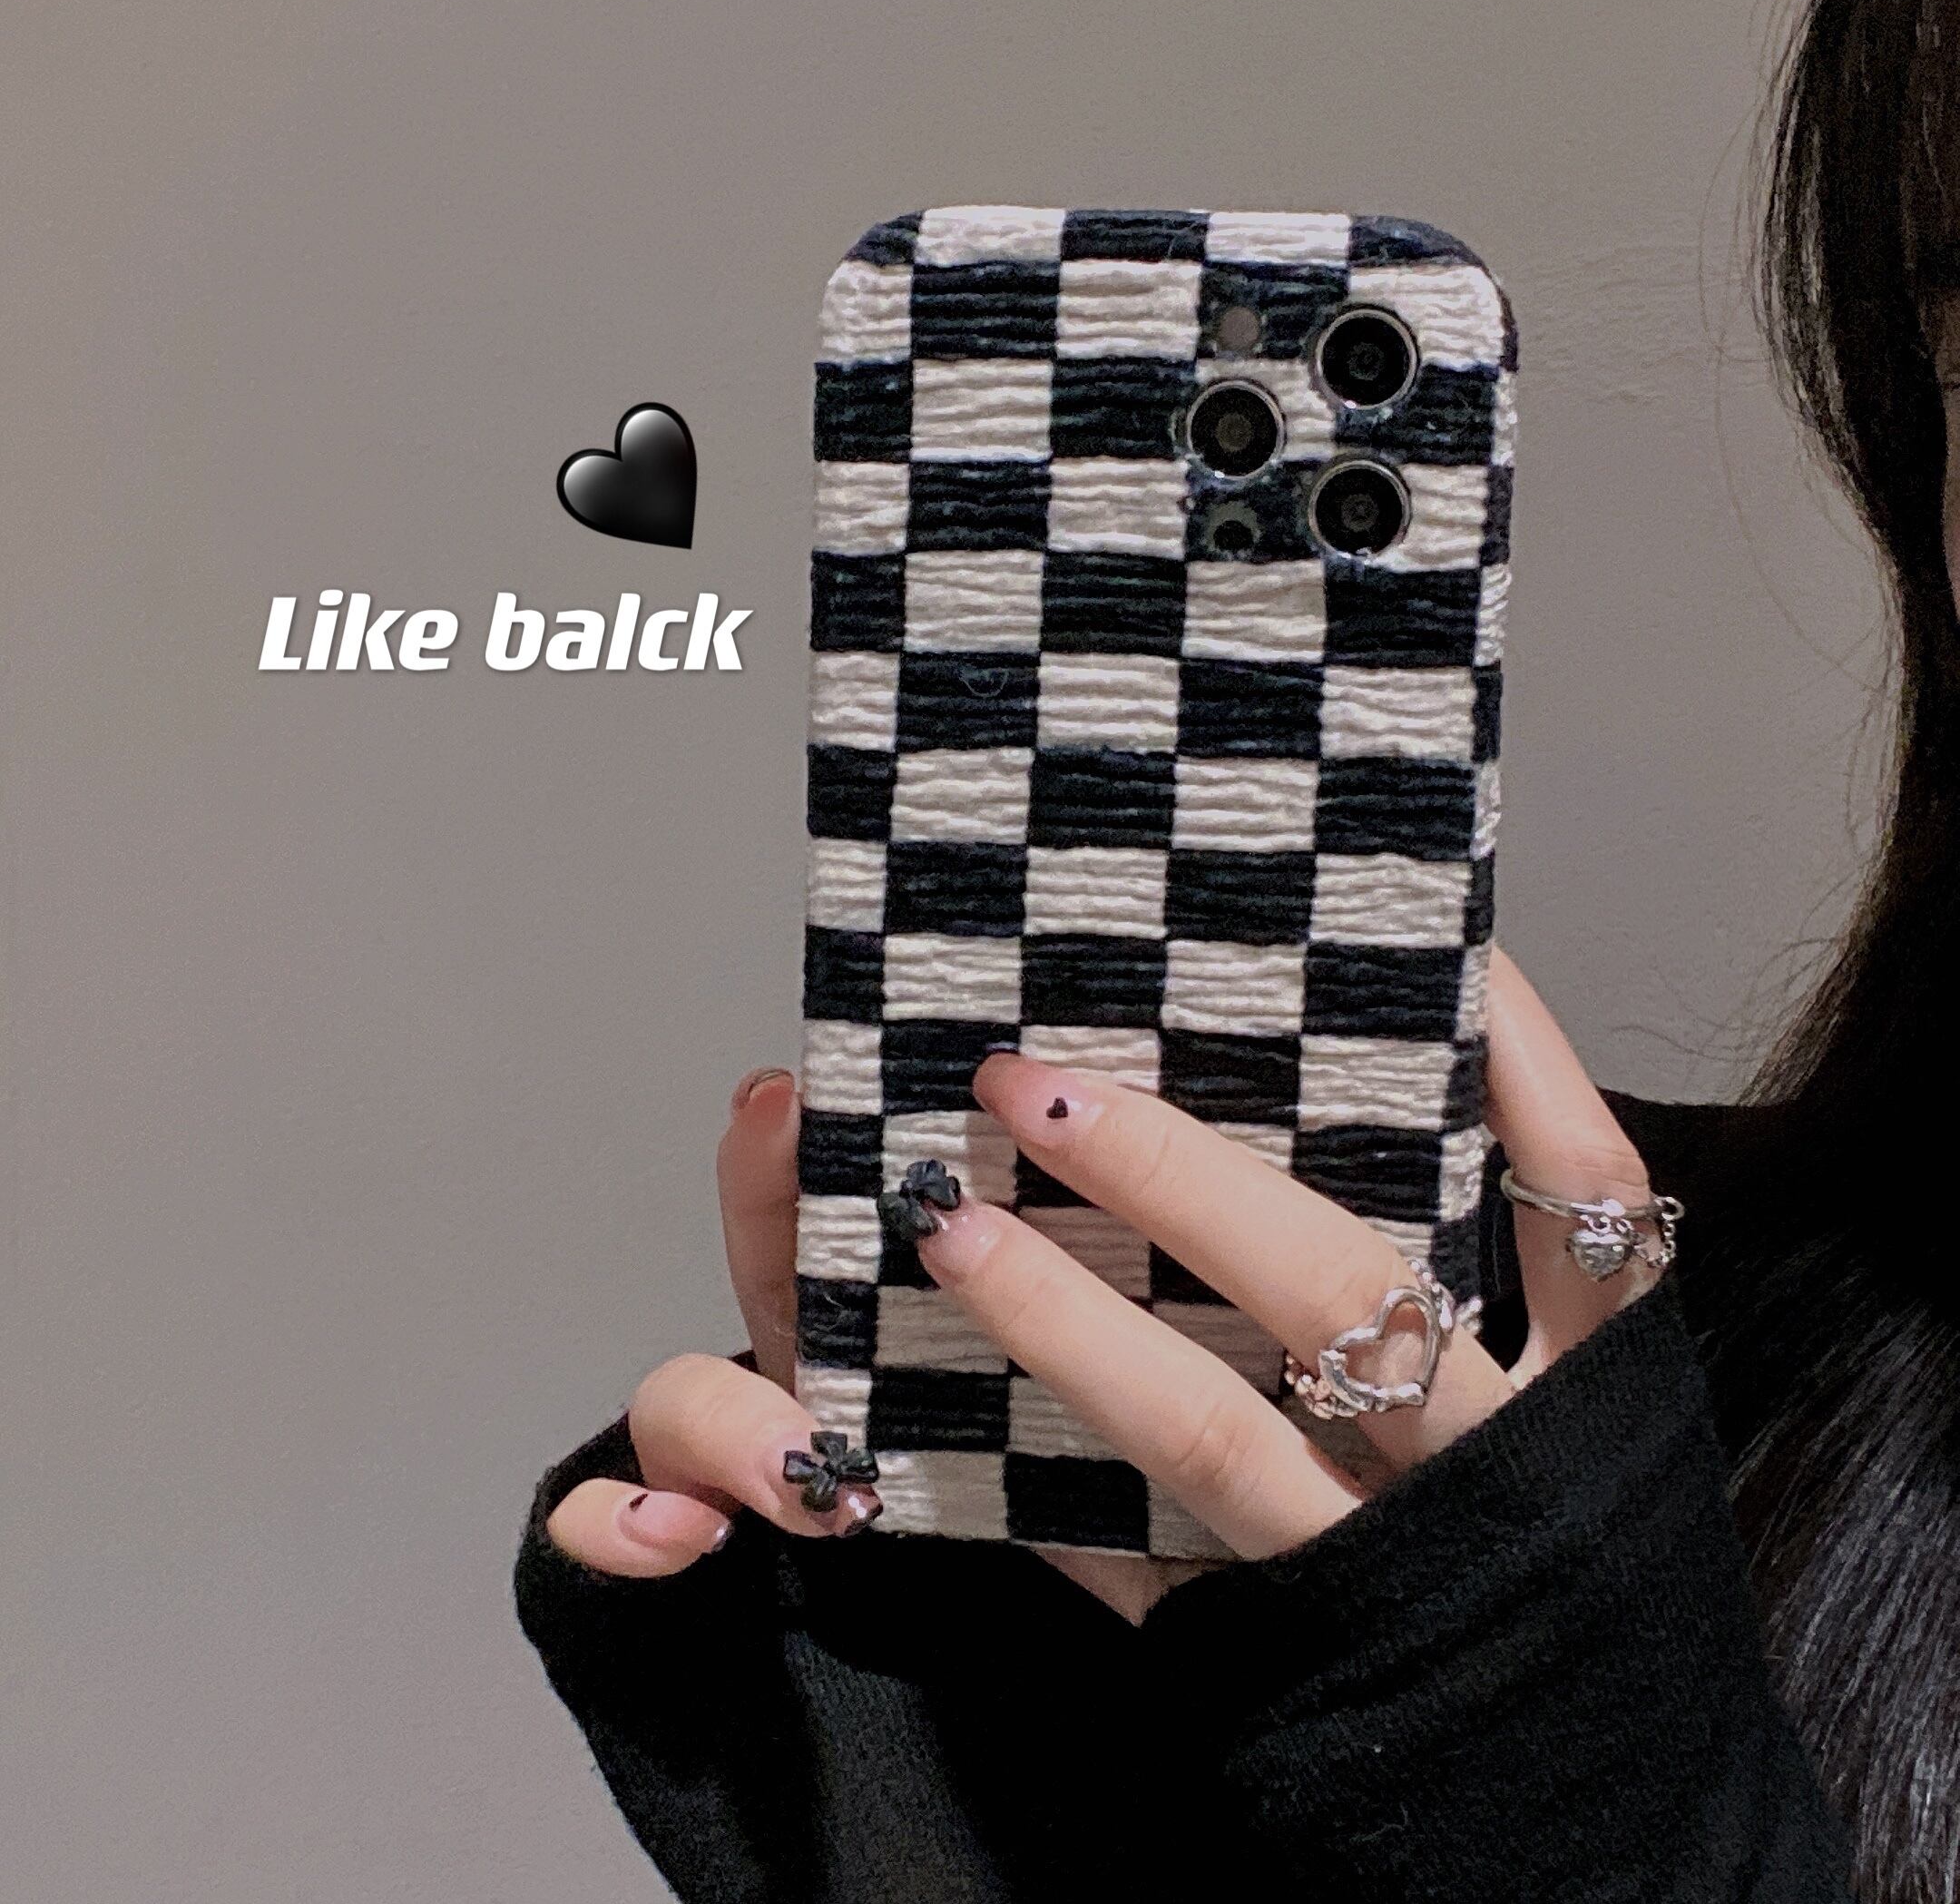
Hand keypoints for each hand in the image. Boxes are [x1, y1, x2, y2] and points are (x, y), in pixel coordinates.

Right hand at [546, 950, 1660, 1621]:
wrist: (1592, 1804)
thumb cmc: (1355, 1685)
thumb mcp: (1184, 1626)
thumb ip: (1075, 1527)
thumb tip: (867, 1411)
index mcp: (1242, 1595)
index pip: (1079, 1476)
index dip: (1027, 1329)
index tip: (912, 1217)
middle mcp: (1382, 1538)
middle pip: (1209, 1388)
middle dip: (1114, 1220)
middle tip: (1022, 1091)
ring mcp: (1522, 1459)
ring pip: (1376, 1288)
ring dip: (1245, 1165)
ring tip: (1165, 1047)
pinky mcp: (1627, 1391)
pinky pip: (1597, 1210)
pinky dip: (1533, 1078)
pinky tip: (1463, 972)